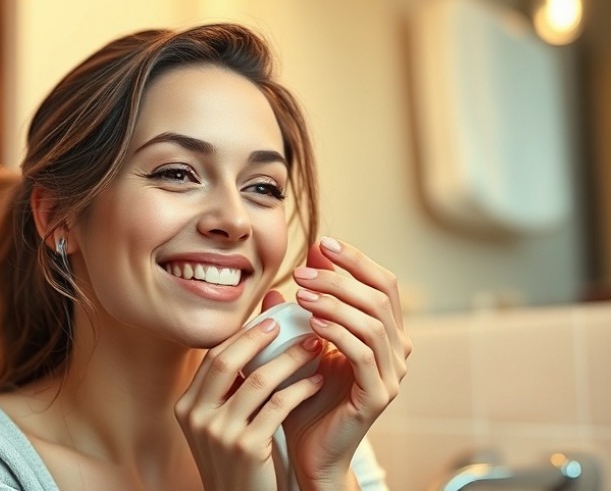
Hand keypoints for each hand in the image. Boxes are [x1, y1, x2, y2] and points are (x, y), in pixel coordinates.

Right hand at [175, 290, 327, 490]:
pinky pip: (279, 405)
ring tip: (313, 347)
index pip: (212, 357)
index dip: (240, 336)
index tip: (267, 321)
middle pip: (227, 360)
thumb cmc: (238, 461)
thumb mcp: (221, 423)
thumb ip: (230, 385)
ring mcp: (220, 433)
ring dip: (290, 359)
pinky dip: (301, 388)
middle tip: (287, 323)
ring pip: (258, 380)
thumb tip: (249, 336)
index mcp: (186, 406)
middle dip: (259, 337)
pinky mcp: (246, 448)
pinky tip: (318, 380)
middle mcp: (197, 417)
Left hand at [282, 237, 411, 489]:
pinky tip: (311, 321)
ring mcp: (392, 374)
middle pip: (380, 295)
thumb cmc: (304, 394)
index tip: (321, 243)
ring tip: (301, 293)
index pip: (382, 282)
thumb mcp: (301, 343)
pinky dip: (338, 331)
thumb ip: (302, 309)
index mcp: (385, 332)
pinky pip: (362, 353)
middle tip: (301, 271)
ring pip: (373, 321)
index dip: (356, 259)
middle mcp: (397, 350)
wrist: (307, 449)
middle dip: (339, 277)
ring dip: (335, 301)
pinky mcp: (378, 395)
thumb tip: (296, 270)